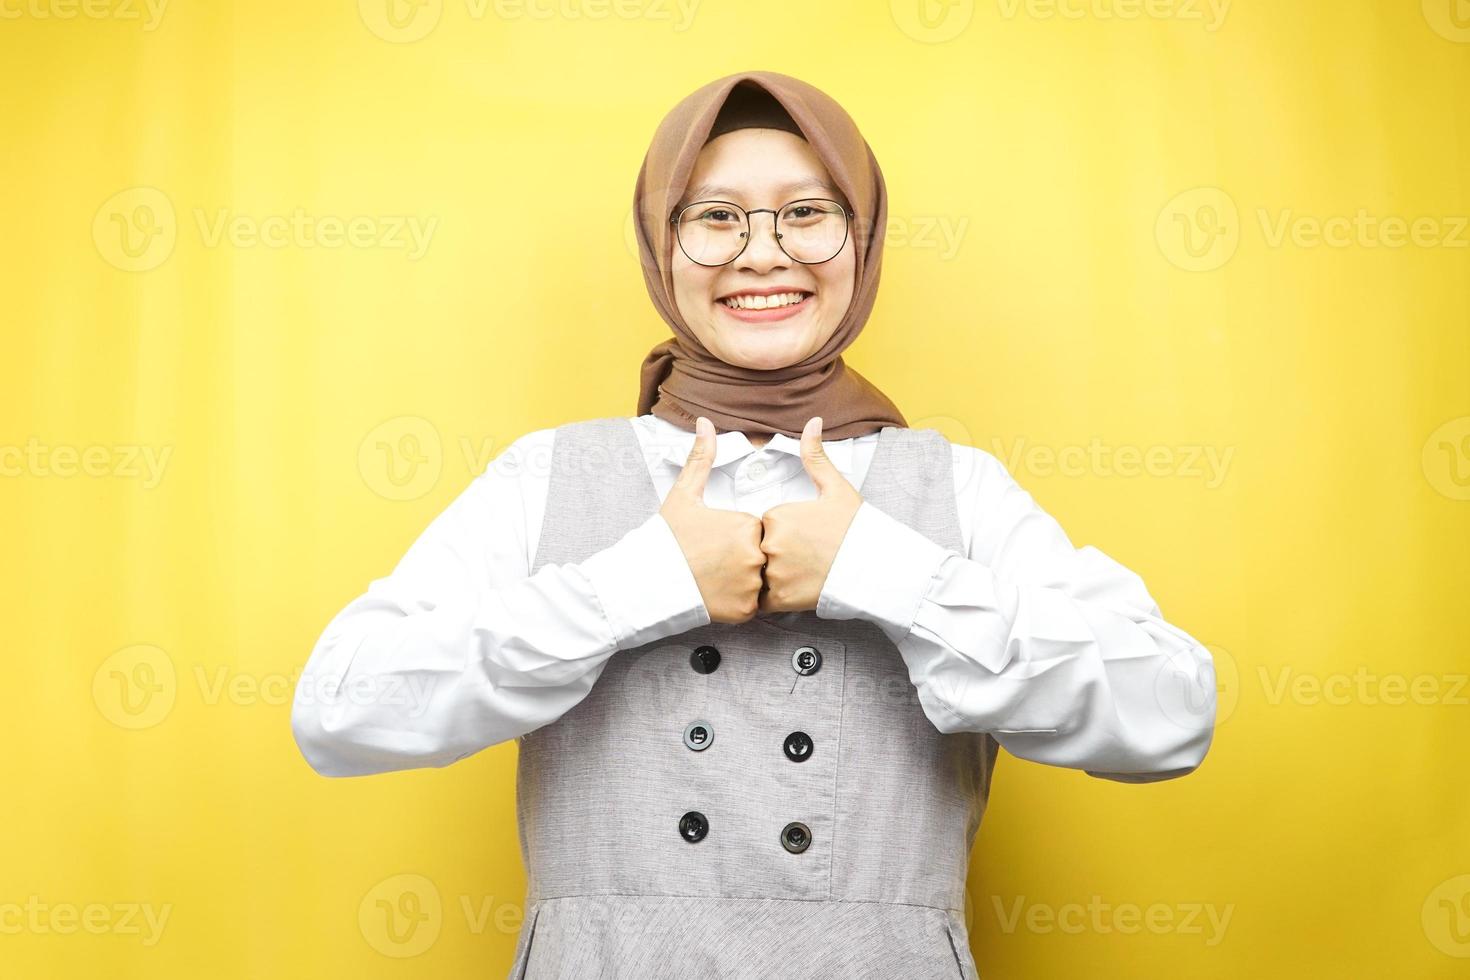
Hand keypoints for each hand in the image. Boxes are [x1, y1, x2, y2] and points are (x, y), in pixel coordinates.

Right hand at [659, 416, 765, 623]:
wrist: (646, 580)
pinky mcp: (744, 610)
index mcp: (747, 525)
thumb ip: (701, 458)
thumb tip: (706, 423)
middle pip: (760, 555)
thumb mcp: (684, 494)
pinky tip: (716, 594)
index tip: (714, 542)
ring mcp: (751, 585)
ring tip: (714, 579)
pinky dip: (738, 602)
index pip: (756, 530)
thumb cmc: (666, 537)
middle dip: (741, 559)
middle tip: (713, 562)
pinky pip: (751, 605)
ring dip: (743, 582)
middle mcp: (754, 555)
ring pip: (760, 581)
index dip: (735, 536)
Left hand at [758, 416, 863, 614]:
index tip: (803, 539)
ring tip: (799, 578)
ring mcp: (774, 573)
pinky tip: (795, 593)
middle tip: (802, 561)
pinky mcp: (781, 598)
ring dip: (770, 579)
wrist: (878, 567)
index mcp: (777, 516)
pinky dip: (773, 599)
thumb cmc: (858, 528)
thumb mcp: (836, 488)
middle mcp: (770, 544)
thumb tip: (813, 422)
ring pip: (757, 577)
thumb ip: (815, 456)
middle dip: (773, 556)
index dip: (782, 533)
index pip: (764, 525)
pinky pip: (762, 601)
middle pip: (758, 550)